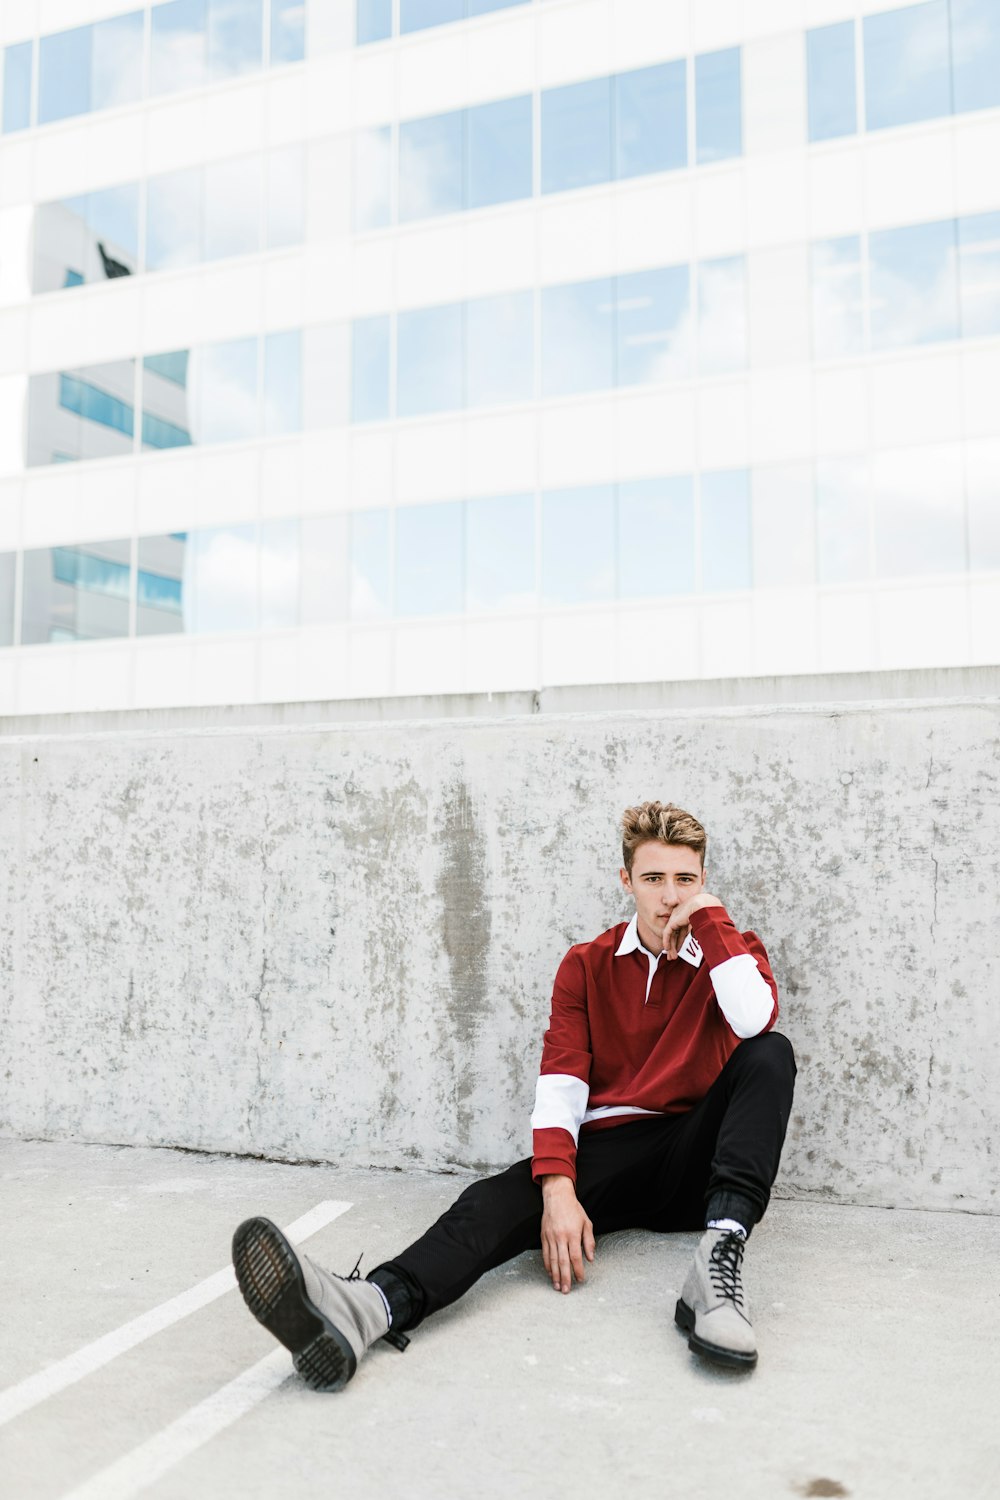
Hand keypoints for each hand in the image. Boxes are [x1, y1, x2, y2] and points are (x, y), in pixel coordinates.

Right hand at [540, 1177, 594, 1292]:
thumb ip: (589, 1241)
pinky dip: (547, 1265)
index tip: (581, 1279)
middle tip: (566, 1290)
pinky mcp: (543, 1236)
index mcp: (573, 1233)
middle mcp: (561, 1236)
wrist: (557, 1196)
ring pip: (553, 1260)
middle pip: (563, 1262)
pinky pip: (545, 1253)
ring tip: (557, 1286)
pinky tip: (550, 1272)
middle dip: (565, 1278)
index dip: (578, 1270)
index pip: (576, 1257)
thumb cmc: (574, 1209)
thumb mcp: (586, 1222)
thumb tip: (590, 1258)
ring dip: (555, 1274)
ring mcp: (551, 1237)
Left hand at [663, 893, 722, 959]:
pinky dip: (666, 941)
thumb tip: (695, 937)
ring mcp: (676, 917)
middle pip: (675, 933)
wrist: (705, 906)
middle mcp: (680, 916)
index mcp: (688, 915)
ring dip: (671, 946)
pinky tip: (667, 949)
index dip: (680, 941)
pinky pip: (667, 933)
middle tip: (673, 956)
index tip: (679, 950)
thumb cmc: (710, 914)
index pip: (681, 930)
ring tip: (671, 957)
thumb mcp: (703, 924)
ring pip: (671, 934)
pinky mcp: (673, 921)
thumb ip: (697, 930)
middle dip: (674, 945)